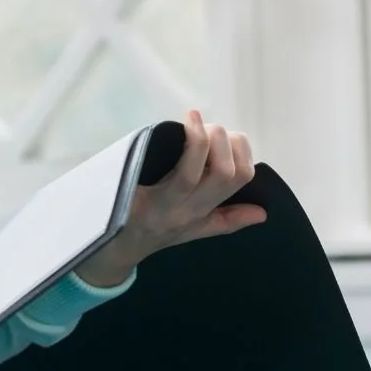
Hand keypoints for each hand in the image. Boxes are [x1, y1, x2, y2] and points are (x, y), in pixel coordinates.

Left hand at [73, 110, 267, 288]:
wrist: (107, 249)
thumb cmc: (155, 234)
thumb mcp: (194, 230)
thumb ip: (227, 220)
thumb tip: (262, 213)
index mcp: (200, 213)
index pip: (237, 179)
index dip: (243, 151)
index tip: (230, 138)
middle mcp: (183, 208)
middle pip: (222, 171)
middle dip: (223, 138)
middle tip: (211, 127)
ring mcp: (157, 201)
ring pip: (192, 165)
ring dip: (199, 134)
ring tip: (194, 121)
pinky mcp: (132, 190)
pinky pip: (158, 161)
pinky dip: (173, 141)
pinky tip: (174, 130)